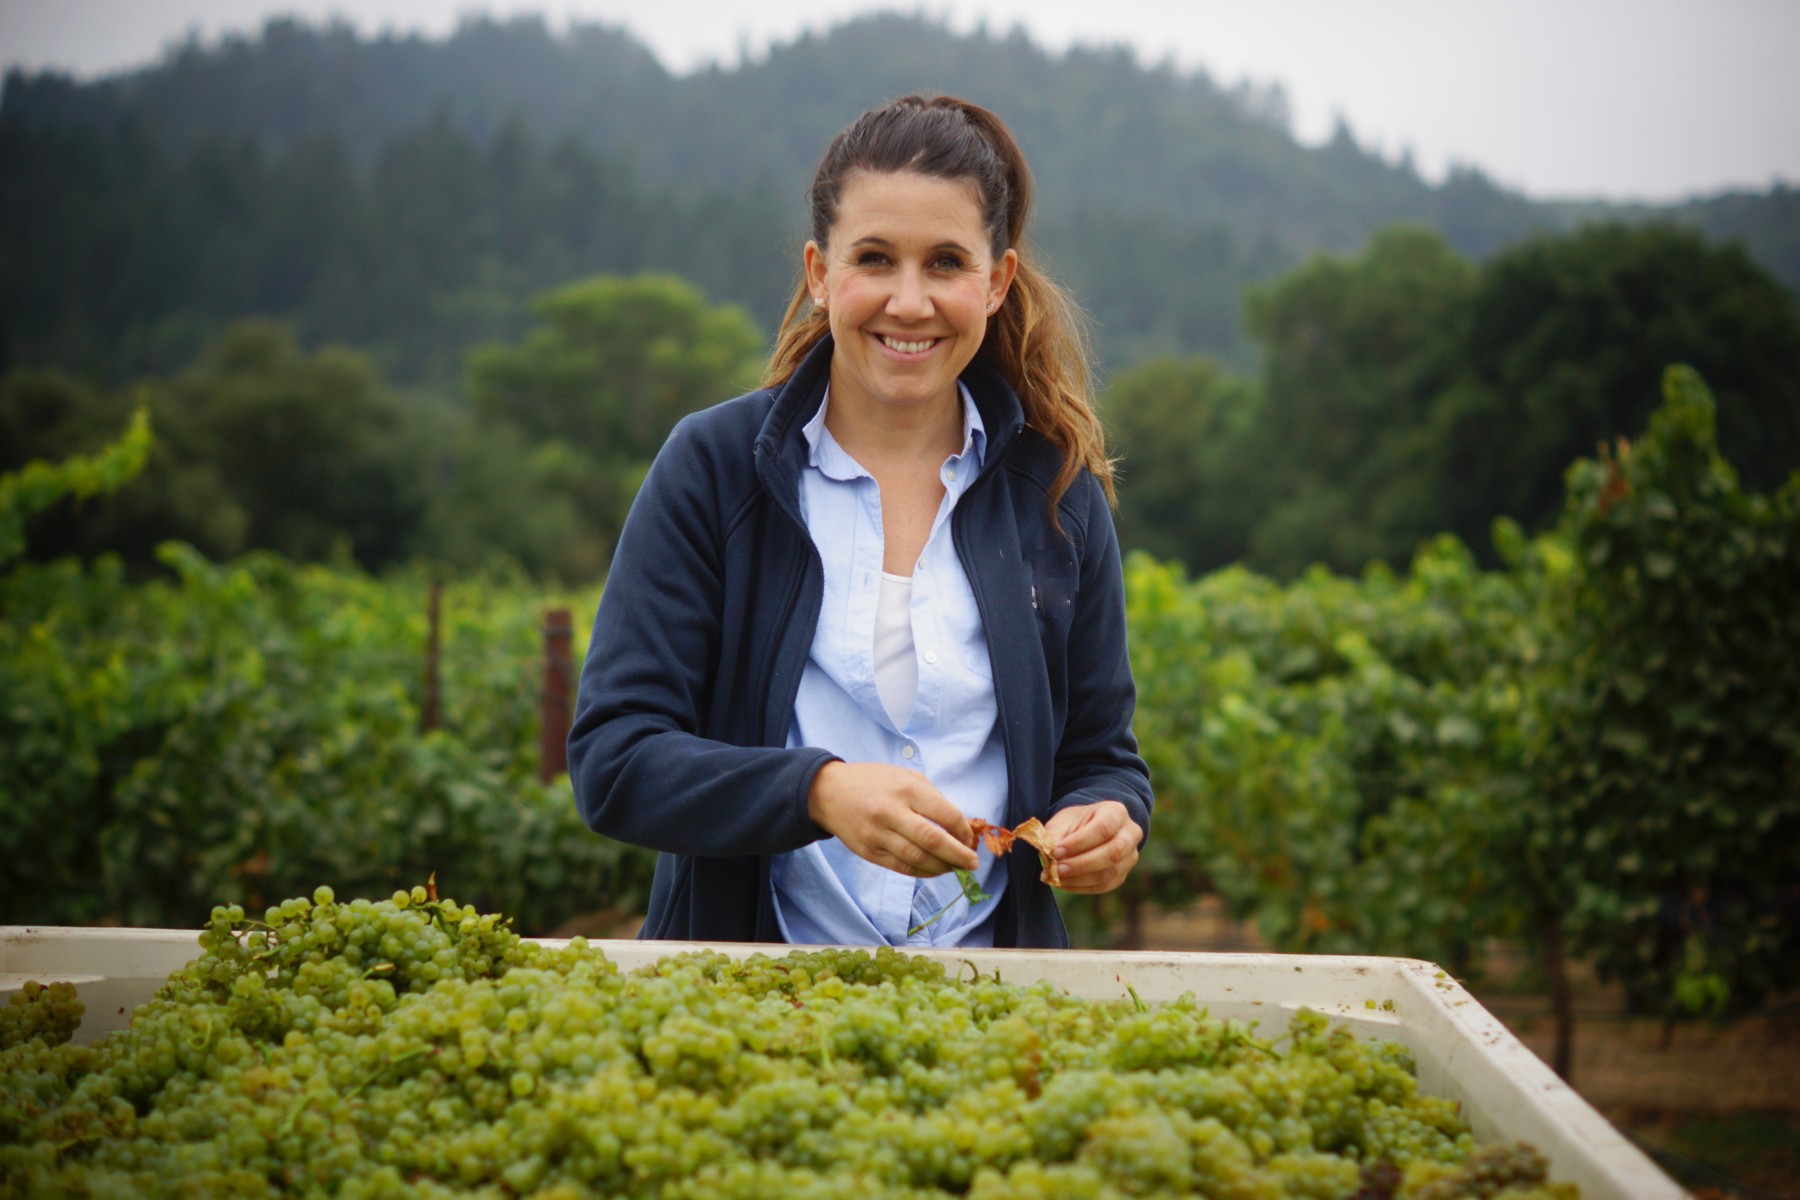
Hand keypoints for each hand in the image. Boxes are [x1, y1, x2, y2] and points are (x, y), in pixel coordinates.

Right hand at [806, 762, 979, 877]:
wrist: (829, 792)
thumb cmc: (873, 782)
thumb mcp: (905, 776)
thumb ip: (932, 798)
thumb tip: (958, 826)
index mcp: (906, 789)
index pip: (945, 815)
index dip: (963, 831)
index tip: (970, 839)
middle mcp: (892, 812)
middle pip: (933, 840)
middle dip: (958, 855)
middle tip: (972, 863)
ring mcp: (878, 835)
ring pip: (918, 858)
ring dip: (942, 867)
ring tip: (956, 868)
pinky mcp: (869, 852)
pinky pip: (901, 867)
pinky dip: (922, 872)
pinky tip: (934, 870)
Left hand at [1040, 801, 1141, 893]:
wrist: (1088, 829)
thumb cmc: (1076, 823)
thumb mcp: (1064, 821)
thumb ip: (1056, 835)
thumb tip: (1048, 855)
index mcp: (1117, 812)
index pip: (1103, 828)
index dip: (1079, 842)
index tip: (1057, 851)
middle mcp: (1130, 834)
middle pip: (1113, 852)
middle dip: (1082, 864)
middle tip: (1057, 869)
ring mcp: (1130, 856)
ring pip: (1110, 873)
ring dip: (1080, 879)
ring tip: (1057, 877)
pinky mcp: (1122, 875)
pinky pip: (1104, 886)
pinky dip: (1081, 887)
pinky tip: (1063, 883)